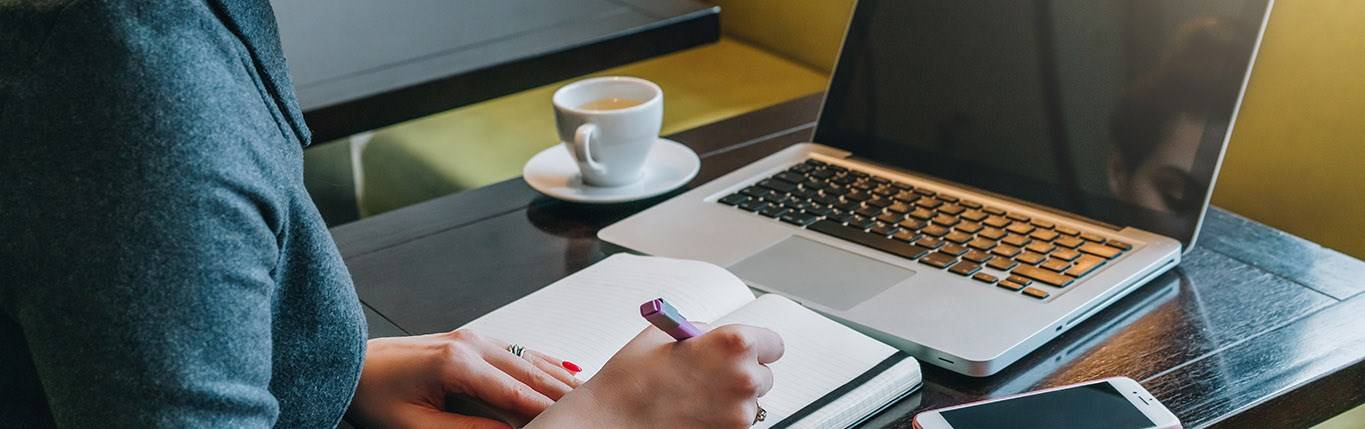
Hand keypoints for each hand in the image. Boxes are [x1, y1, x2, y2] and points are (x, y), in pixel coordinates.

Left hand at [347, 329, 581, 428]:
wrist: (348, 364)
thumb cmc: (374, 396)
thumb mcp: (414, 427)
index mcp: (458, 364)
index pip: (517, 394)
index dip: (549, 413)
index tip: (575, 425)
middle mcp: (472, 344)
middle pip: (531, 373)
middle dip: (565, 394)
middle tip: (595, 411)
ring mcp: (473, 338)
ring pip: (529, 360)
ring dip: (560, 378)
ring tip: (589, 395)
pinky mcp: (470, 340)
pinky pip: (517, 352)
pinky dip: (543, 363)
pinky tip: (564, 371)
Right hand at [531, 323, 782, 428]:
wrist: (609, 422)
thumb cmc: (631, 378)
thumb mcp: (666, 335)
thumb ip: (702, 333)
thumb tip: (717, 339)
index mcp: (733, 344)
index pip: (773, 344)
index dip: (757, 347)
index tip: (747, 351)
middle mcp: (743, 378)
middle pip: (765, 375)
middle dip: (742, 374)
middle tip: (712, 375)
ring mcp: (739, 414)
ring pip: (750, 403)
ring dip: (731, 399)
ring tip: (694, 396)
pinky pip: (735, 424)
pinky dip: (720, 419)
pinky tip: (692, 412)